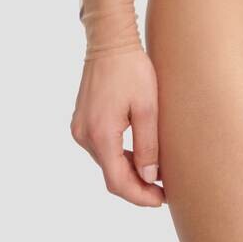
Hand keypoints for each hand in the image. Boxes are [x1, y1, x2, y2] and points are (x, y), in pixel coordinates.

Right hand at [70, 49, 165, 206]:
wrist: (110, 41)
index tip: (160, 200)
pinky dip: (119, 155)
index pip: (118, 181)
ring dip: (128, 170)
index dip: (140, 196)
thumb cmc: (132, 68)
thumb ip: (148, 145)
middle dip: (136, 185)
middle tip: (162, 190)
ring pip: (106, 162)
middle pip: (110, 174)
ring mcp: (80, 129)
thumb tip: (150, 177)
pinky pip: (101, 148)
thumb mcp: (148, 107)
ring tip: (155, 173)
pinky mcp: (82, 121)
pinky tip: (138, 154)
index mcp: (101, 135)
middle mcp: (85, 136)